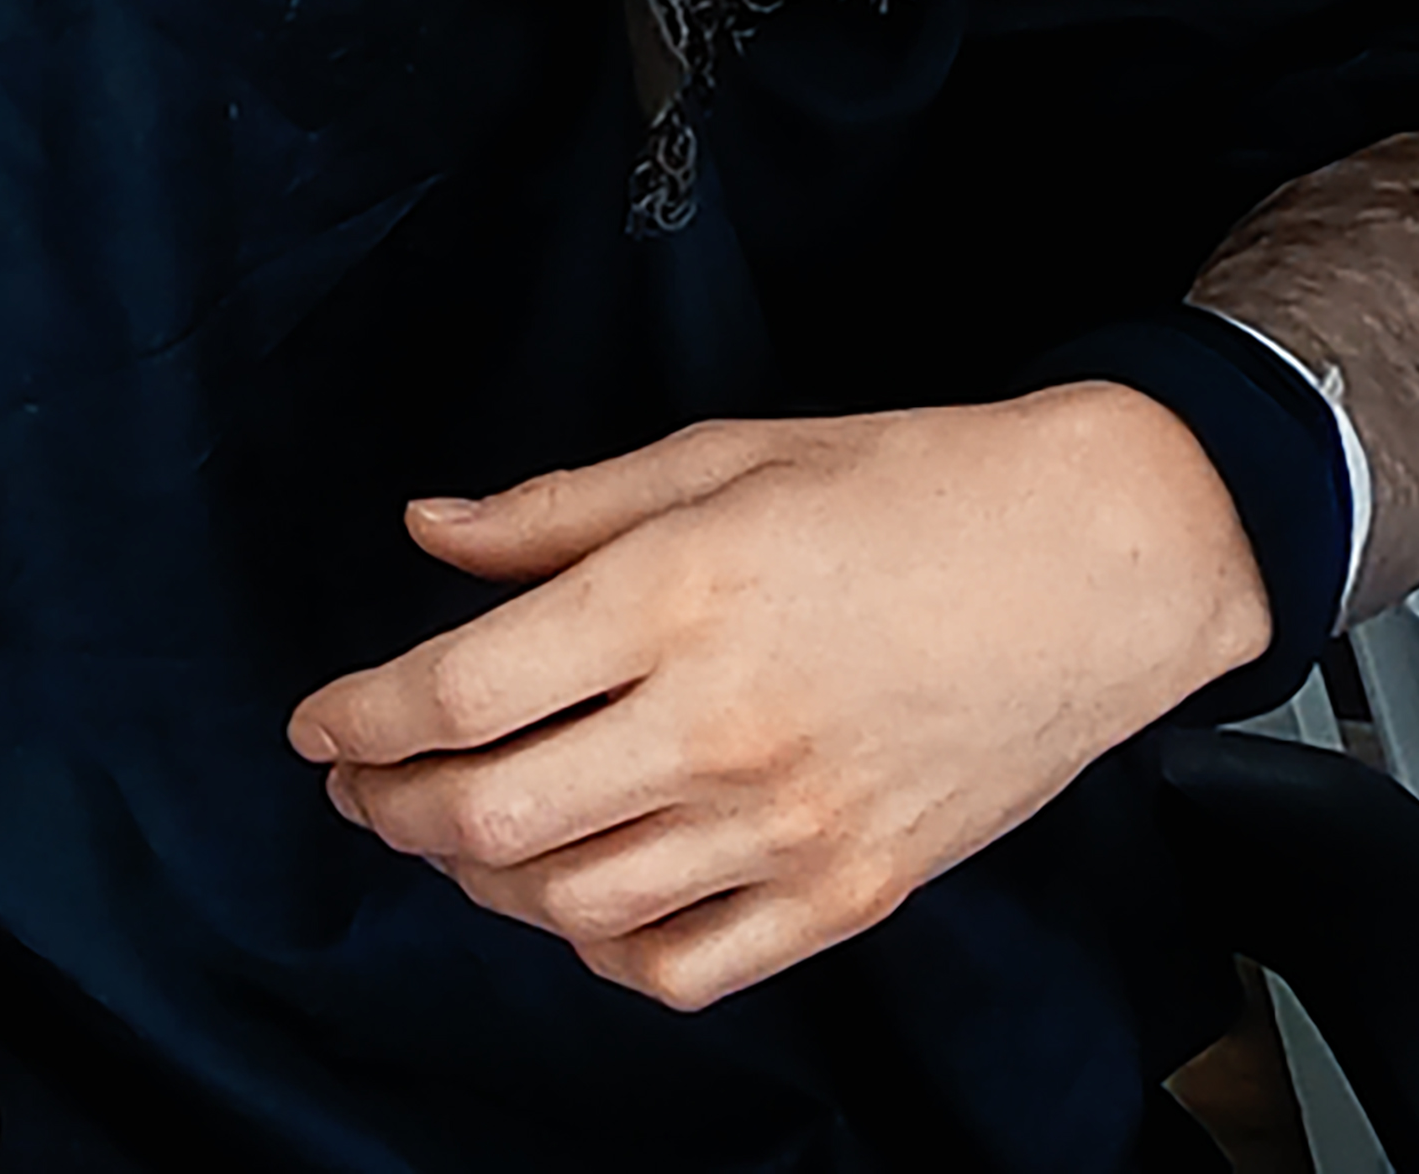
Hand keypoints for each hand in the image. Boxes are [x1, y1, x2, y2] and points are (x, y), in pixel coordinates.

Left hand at [291, 393, 1267, 1012]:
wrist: (1097, 560)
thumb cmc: (910, 485)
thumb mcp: (720, 455)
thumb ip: (558, 510)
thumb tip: (429, 533)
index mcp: (675, 595)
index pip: (457, 691)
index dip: (359, 719)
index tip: (321, 723)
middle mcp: (718, 723)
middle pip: (490, 816)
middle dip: (394, 809)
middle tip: (366, 786)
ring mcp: (788, 823)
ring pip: (571, 904)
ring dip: (483, 882)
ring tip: (462, 837)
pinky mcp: (850, 891)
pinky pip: (684, 964)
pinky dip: (605, 950)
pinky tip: (584, 900)